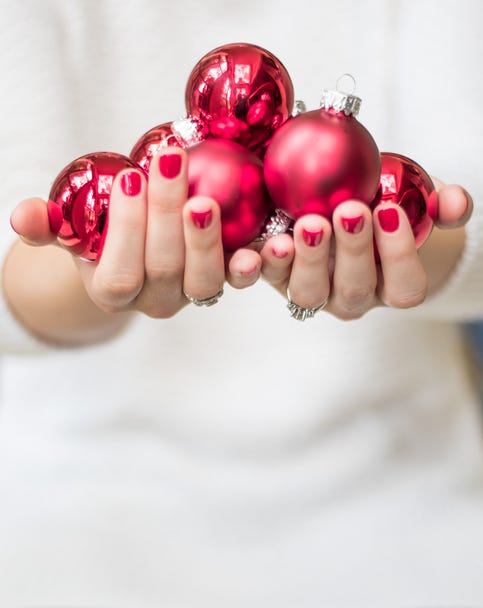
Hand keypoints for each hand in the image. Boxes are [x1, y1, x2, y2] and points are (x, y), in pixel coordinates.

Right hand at [10, 148, 262, 318]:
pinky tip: (263, 239)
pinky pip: (241, 277)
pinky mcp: (225, 279)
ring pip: (205, 280)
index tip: (130, 177)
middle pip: (164, 268)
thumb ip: (49, 224)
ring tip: (205, 198)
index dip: (126, 231)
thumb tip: (22, 215)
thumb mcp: (72, 227)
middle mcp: (155, 300)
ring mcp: (192, 294)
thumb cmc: (101, 231)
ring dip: (208, 240)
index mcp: (114, 292)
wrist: (136, 245)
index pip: (119, 274)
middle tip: (169, 162)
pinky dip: (254, 262)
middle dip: (165, 215)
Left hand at [256, 181, 472, 319]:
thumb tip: (454, 203)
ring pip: (309, 293)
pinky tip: (267, 243)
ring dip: (309, 259)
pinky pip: (267, 280)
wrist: (343, 208)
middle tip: (350, 211)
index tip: (391, 211)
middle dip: (352, 251)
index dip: (399, 255)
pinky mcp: (277, 278)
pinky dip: (263, 265)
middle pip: (354, 289)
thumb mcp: (419, 202)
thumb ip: (443, 204)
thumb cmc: (387, 208)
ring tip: (309, 224)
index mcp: (391, 287)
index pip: (404, 287)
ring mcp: (314, 292)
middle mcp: (351, 297)